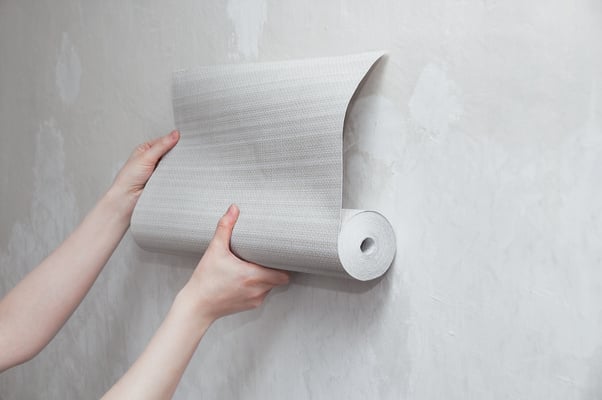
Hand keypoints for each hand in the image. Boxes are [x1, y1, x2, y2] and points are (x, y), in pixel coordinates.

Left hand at [110, 130, 179, 212]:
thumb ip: (162, 145)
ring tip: (178, 166)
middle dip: (176, 154)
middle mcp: (153, 159)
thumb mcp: (146, 156)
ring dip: (176, 166)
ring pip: (174, 164)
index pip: (164, 141)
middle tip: (182, 154)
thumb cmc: (128, 178)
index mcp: (146, 149)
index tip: (183, 141)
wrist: (128, 198)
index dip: (173, 141)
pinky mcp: (164, 180)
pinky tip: (177, 175)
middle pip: (170, 153)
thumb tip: (174, 134)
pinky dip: (176, 175)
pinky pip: (174, 175)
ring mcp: (159, 170)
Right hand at [182, 204, 289, 321]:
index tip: (281, 255)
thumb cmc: (205, 281)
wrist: (196, 306)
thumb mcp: (215, 250)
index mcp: (252, 275)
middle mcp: (257, 289)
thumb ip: (225, 228)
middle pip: (280, 279)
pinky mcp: (250, 305)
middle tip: (269, 257)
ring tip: (257, 265)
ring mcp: (255, 299)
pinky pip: (262, 293)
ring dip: (268, 277)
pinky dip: (259, 285)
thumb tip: (233, 209)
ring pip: (272, 286)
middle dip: (277, 268)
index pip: (284, 274)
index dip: (285, 264)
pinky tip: (248, 278)